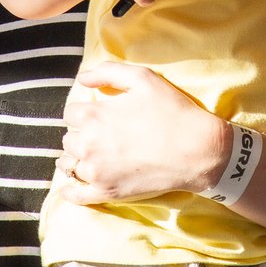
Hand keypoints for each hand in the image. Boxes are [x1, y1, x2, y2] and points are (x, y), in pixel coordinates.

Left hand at [56, 62, 228, 203]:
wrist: (197, 150)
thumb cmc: (172, 111)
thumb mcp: (143, 78)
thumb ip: (108, 72)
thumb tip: (82, 78)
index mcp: (94, 115)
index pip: (70, 113)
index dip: (85, 112)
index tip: (99, 116)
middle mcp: (88, 144)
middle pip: (69, 139)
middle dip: (81, 135)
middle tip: (101, 136)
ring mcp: (96, 171)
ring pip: (69, 164)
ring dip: (76, 159)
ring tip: (93, 156)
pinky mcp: (106, 192)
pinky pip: (74, 194)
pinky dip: (69, 189)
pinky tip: (70, 185)